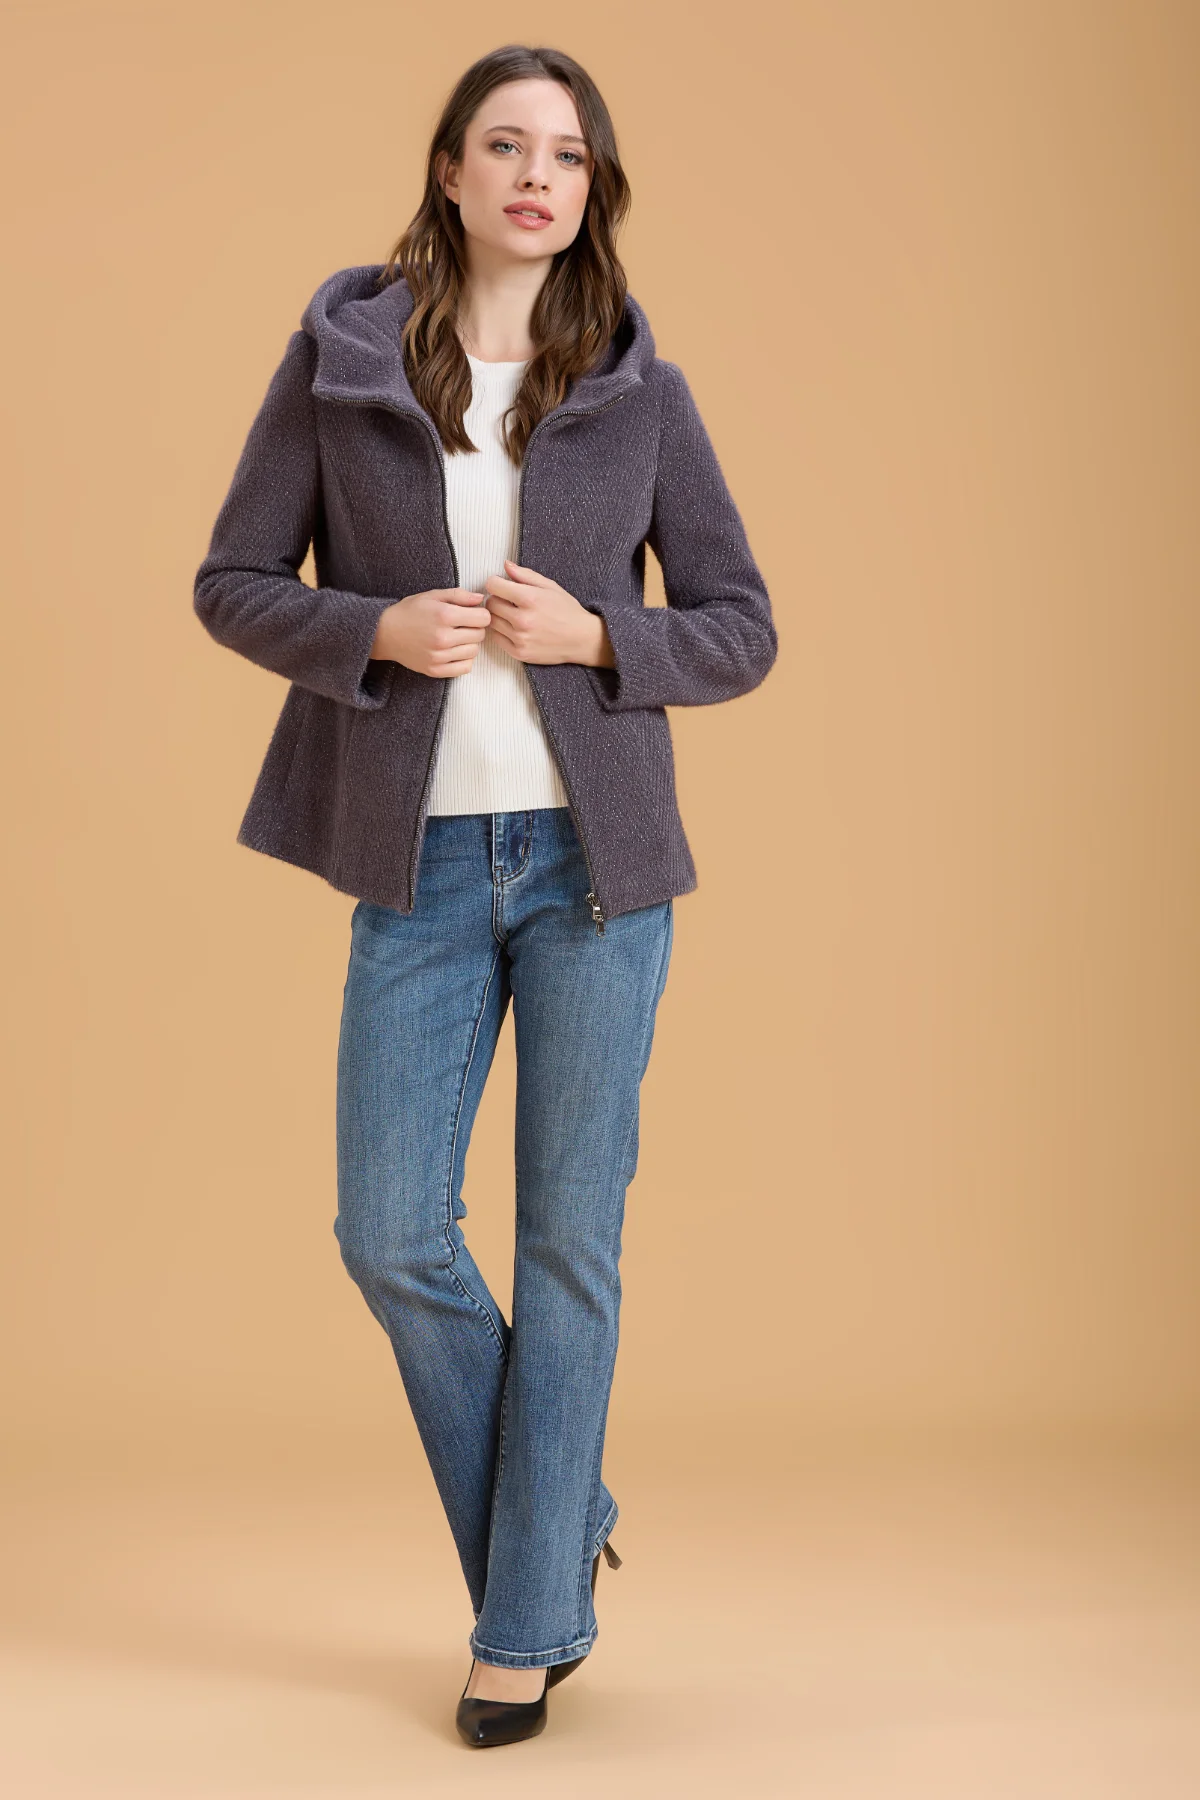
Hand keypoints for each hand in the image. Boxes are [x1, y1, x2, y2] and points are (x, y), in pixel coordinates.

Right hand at [371, 587, 491, 676]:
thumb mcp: (432, 595)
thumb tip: (480, 599)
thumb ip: (459, 595)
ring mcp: (439, 656)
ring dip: (470, 644)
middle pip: (480, 635)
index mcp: (444, 615)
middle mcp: (443, 637)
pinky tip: (454, 651)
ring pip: (474, 652)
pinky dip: (464, 660)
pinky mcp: (435, 670)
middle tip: (463, 625)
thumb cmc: (409, 612)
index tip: (473, 614)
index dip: (481, 614)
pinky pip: (465, 668)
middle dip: (476, 628)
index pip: (483, 618)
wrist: (384, 633)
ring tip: (457, 638)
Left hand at [483, 560, 614, 667]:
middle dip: (497, 599)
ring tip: (512, 614)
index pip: (493, 586)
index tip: (501, 585)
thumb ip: (525, 575)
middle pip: (490, 604)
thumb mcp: (550, 587)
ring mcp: (520, 638)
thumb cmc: (567, 611)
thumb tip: (506, 565)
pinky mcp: (519, 653)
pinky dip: (501, 632)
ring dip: (498, 616)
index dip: (496, 583)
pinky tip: (514, 628)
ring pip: (491, 622)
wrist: (582, 640)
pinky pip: (496, 638)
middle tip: (508, 601)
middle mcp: (523, 620)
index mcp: (530, 599)